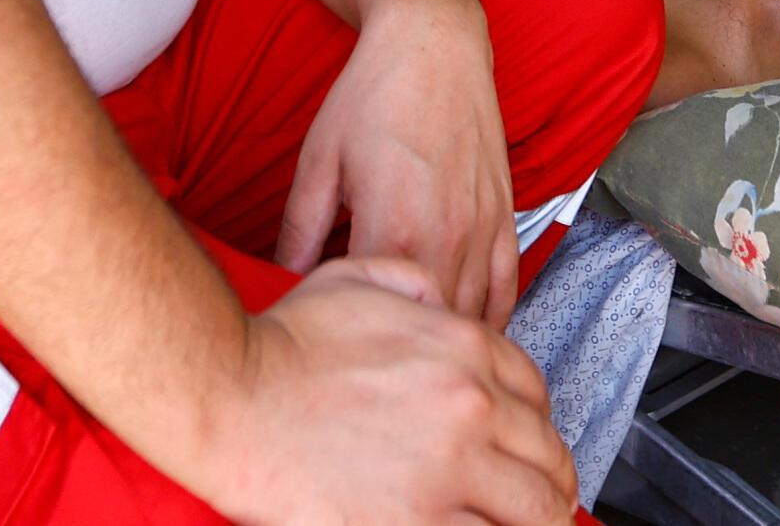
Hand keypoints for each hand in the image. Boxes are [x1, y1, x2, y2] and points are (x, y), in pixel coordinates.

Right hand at [186, 258, 577, 525]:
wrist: (229, 396)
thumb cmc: (278, 344)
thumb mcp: (354, 277)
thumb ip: (412, 282)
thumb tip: (440, 298)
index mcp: (461, 346)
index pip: (536, 391)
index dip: (535, 423)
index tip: (526, 445)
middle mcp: (468, 405)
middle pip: (548, 455)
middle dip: (550, 480)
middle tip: (543, 499)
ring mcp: (450, 468)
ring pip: (536, 509)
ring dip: (539, 518)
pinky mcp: (420, 522)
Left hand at [277, 0, 518, 324]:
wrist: (434, 43)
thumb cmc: (374, 96)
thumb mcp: (319, 163)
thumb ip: (298, 232)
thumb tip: (281, 282)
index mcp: (396, 230)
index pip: (374, 317)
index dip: (347, 334)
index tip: (327, 334)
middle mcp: (449, 239)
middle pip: (428, 329)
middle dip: (398, 349)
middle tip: (365, 355)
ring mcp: (484, 231)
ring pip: (472, 319)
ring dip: (442, 340)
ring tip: (410, 353)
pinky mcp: (505, 219)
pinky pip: (507, 291)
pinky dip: (487, 320)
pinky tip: (462, 333)